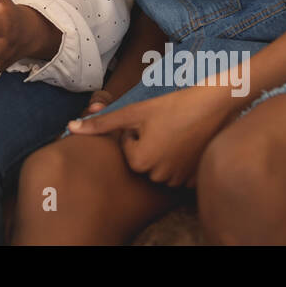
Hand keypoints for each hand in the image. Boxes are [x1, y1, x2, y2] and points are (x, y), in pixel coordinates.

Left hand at [65, 82, 238, 186]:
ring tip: (177, 132)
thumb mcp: (134, 112)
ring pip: (159, 165)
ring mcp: (178, 181)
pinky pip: (176, 171)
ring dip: (163, 150)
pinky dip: (179, 159)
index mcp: (140, 162)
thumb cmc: (173, 105)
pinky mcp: (194, 180)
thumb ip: (102, 123)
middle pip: (142, 158)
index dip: (136, 130)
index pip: (127, 147)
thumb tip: (70, 129)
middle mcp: (158, 178)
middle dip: (148, 142)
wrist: (215, 105)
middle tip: (165, 125)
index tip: (152, 120)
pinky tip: (188, 142)